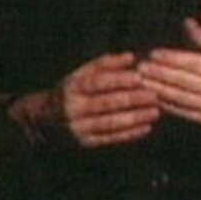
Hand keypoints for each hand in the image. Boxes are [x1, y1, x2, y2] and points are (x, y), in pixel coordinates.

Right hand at [9, 52, 160, 147]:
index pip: (97, 83)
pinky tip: (146, 127)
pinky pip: (109, 138)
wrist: (44, 119)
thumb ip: (106, 64)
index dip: (119, 80)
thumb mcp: (82, 73)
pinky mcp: (84, 143)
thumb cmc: (72, 90)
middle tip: (155, 96)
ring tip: (156, 112)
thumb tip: (131, 57)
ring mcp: (77, 128)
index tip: (140, 77)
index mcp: (72, 87)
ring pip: (109, 123)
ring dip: (134, 118)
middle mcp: (73, 108)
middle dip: (132, 100)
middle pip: (105, 104)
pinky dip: (129, 134)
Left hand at [138, 18, 200, 129]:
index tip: (153, 53)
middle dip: (159, 73)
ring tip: (142, 82)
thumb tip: (187, 22)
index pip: (191, 62)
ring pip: (180, 97)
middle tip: (140, 68)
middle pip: (182, 80)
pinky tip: (155, 98)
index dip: (170, 58)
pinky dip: (168, 105)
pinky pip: (183, 112)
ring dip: (159, 89)